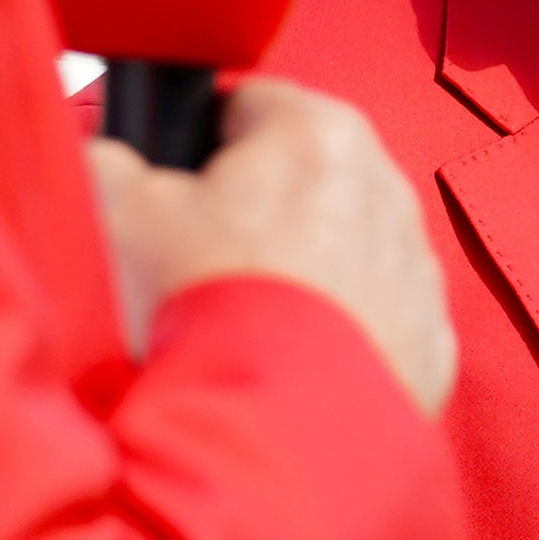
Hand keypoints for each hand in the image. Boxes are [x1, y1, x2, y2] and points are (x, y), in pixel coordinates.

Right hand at [87, 78, 456, 417]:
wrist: (267, 434)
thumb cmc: (196, 308)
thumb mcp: (114, 213)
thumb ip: (108, 160)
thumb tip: (112, 159)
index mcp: (316, 132)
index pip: (245, 104)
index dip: (198, 147)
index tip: (175, 195)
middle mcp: (387, 186)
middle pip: (303, 179)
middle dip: (256, 213)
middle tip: (200, 270)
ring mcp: (418, 269)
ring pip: (346, 249)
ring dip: (302, 273)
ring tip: (244, 327)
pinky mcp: (430, 343)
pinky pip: (377, 321)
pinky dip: (342, 336)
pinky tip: (292, 367)